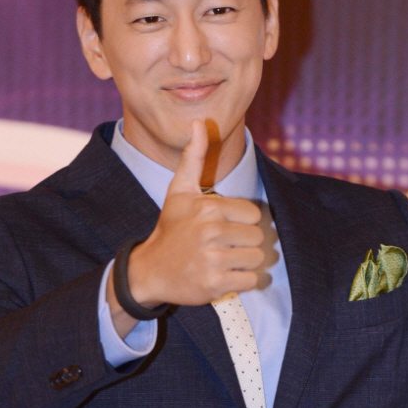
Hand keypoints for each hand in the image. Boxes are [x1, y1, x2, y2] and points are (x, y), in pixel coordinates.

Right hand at [127, 119, 264, 307]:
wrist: (150, 269)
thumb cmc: (171, 228)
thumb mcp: (179, 191)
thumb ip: (193, 157)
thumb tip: (198, 123)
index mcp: (209, 207)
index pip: (254, 215)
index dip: (242, 222)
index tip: (224, 227)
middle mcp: (211, 231)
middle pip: (257, 238)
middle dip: (245, 244)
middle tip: (224, 247)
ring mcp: (213, 259)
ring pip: (256, 259)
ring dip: (245, 263)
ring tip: (225, 261)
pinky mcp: (215, 284)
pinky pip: (250, 281)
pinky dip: (242, 282)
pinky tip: (224, 276)